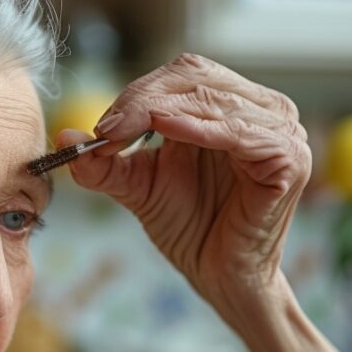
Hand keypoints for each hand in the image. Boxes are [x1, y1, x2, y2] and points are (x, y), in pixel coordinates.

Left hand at [63, 54, 310, 319]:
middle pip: (195, 77)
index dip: (137, 93)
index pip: (182, 74)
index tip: (100, 127)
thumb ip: (105, 160)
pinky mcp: (289, 159)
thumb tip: (63, 135)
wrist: (220, 277)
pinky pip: (240, 132)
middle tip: (106, 131)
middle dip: (143, 100)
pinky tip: (168, 133)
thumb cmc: (189, 228)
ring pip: (211, 98)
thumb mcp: (138, 185)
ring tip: (123, 135)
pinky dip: (201, 128)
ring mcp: (282, 131)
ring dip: (161, 111)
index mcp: (231, 106)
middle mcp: (262, 109)